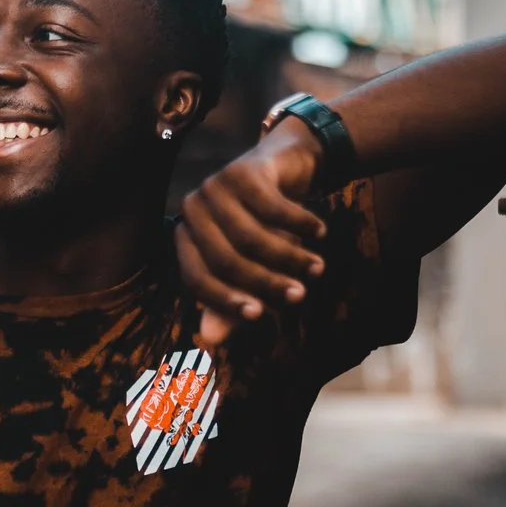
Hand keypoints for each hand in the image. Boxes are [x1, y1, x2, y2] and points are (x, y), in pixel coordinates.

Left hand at [177, 122, 330, 346]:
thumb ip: (232, 303)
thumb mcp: (253, 267)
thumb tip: (211, 339)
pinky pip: (274, 208)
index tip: (260, 315)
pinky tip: (320, 232)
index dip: (225, 300)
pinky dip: (301, 224)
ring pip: (251, 237)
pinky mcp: (242, 169)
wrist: (284, 168)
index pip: (196, 278)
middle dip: (266, 282)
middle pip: (226, 259)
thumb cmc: (263, 226)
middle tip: (300, 295)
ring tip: (317, 268)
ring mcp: (214, 186)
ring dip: (290, 257)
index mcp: (185, 238)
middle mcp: (192, 210)